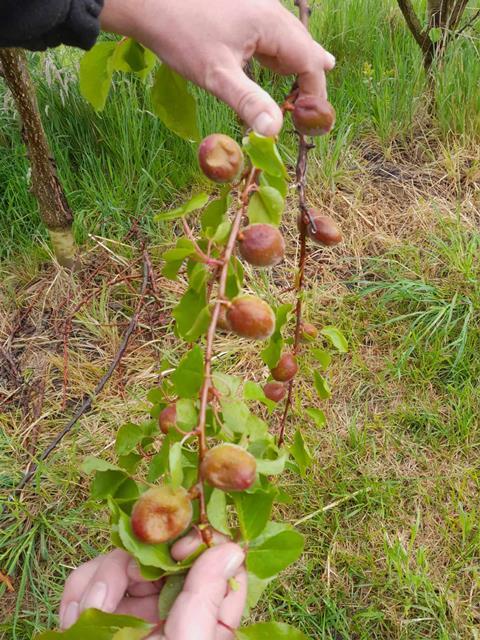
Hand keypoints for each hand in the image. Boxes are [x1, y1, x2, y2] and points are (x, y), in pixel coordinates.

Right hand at [59, 531, 246, 638]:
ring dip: (97, 582)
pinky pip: (90, 582)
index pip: (212, 560)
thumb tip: (233, 548)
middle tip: (111, 593)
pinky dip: (79, 595)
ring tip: (87, 614)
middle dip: (131, 565)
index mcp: (206, 617)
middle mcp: (173, 607)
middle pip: (159, 553)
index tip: (180, 549)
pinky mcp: (107, 614)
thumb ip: (206, 600)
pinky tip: (74, 621)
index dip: (197, 543)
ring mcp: (138, 609)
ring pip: (120, 561)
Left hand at [100, 0, 334, 135]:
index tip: (310, 119)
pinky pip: (269, 33)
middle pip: (302, 47)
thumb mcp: (217, 76)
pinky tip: (275, 60)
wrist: (148, 2)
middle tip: (317, 104)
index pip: (309, 61)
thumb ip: (249, 102)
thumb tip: (274, 130)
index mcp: (271, 23)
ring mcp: (255, 7)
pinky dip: (277, 52)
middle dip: (310, 76)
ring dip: (295, 63)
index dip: (314, 93)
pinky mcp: (241, 9)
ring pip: (287, 39)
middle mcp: (270, 10)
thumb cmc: (182, 36)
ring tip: (317, 75)